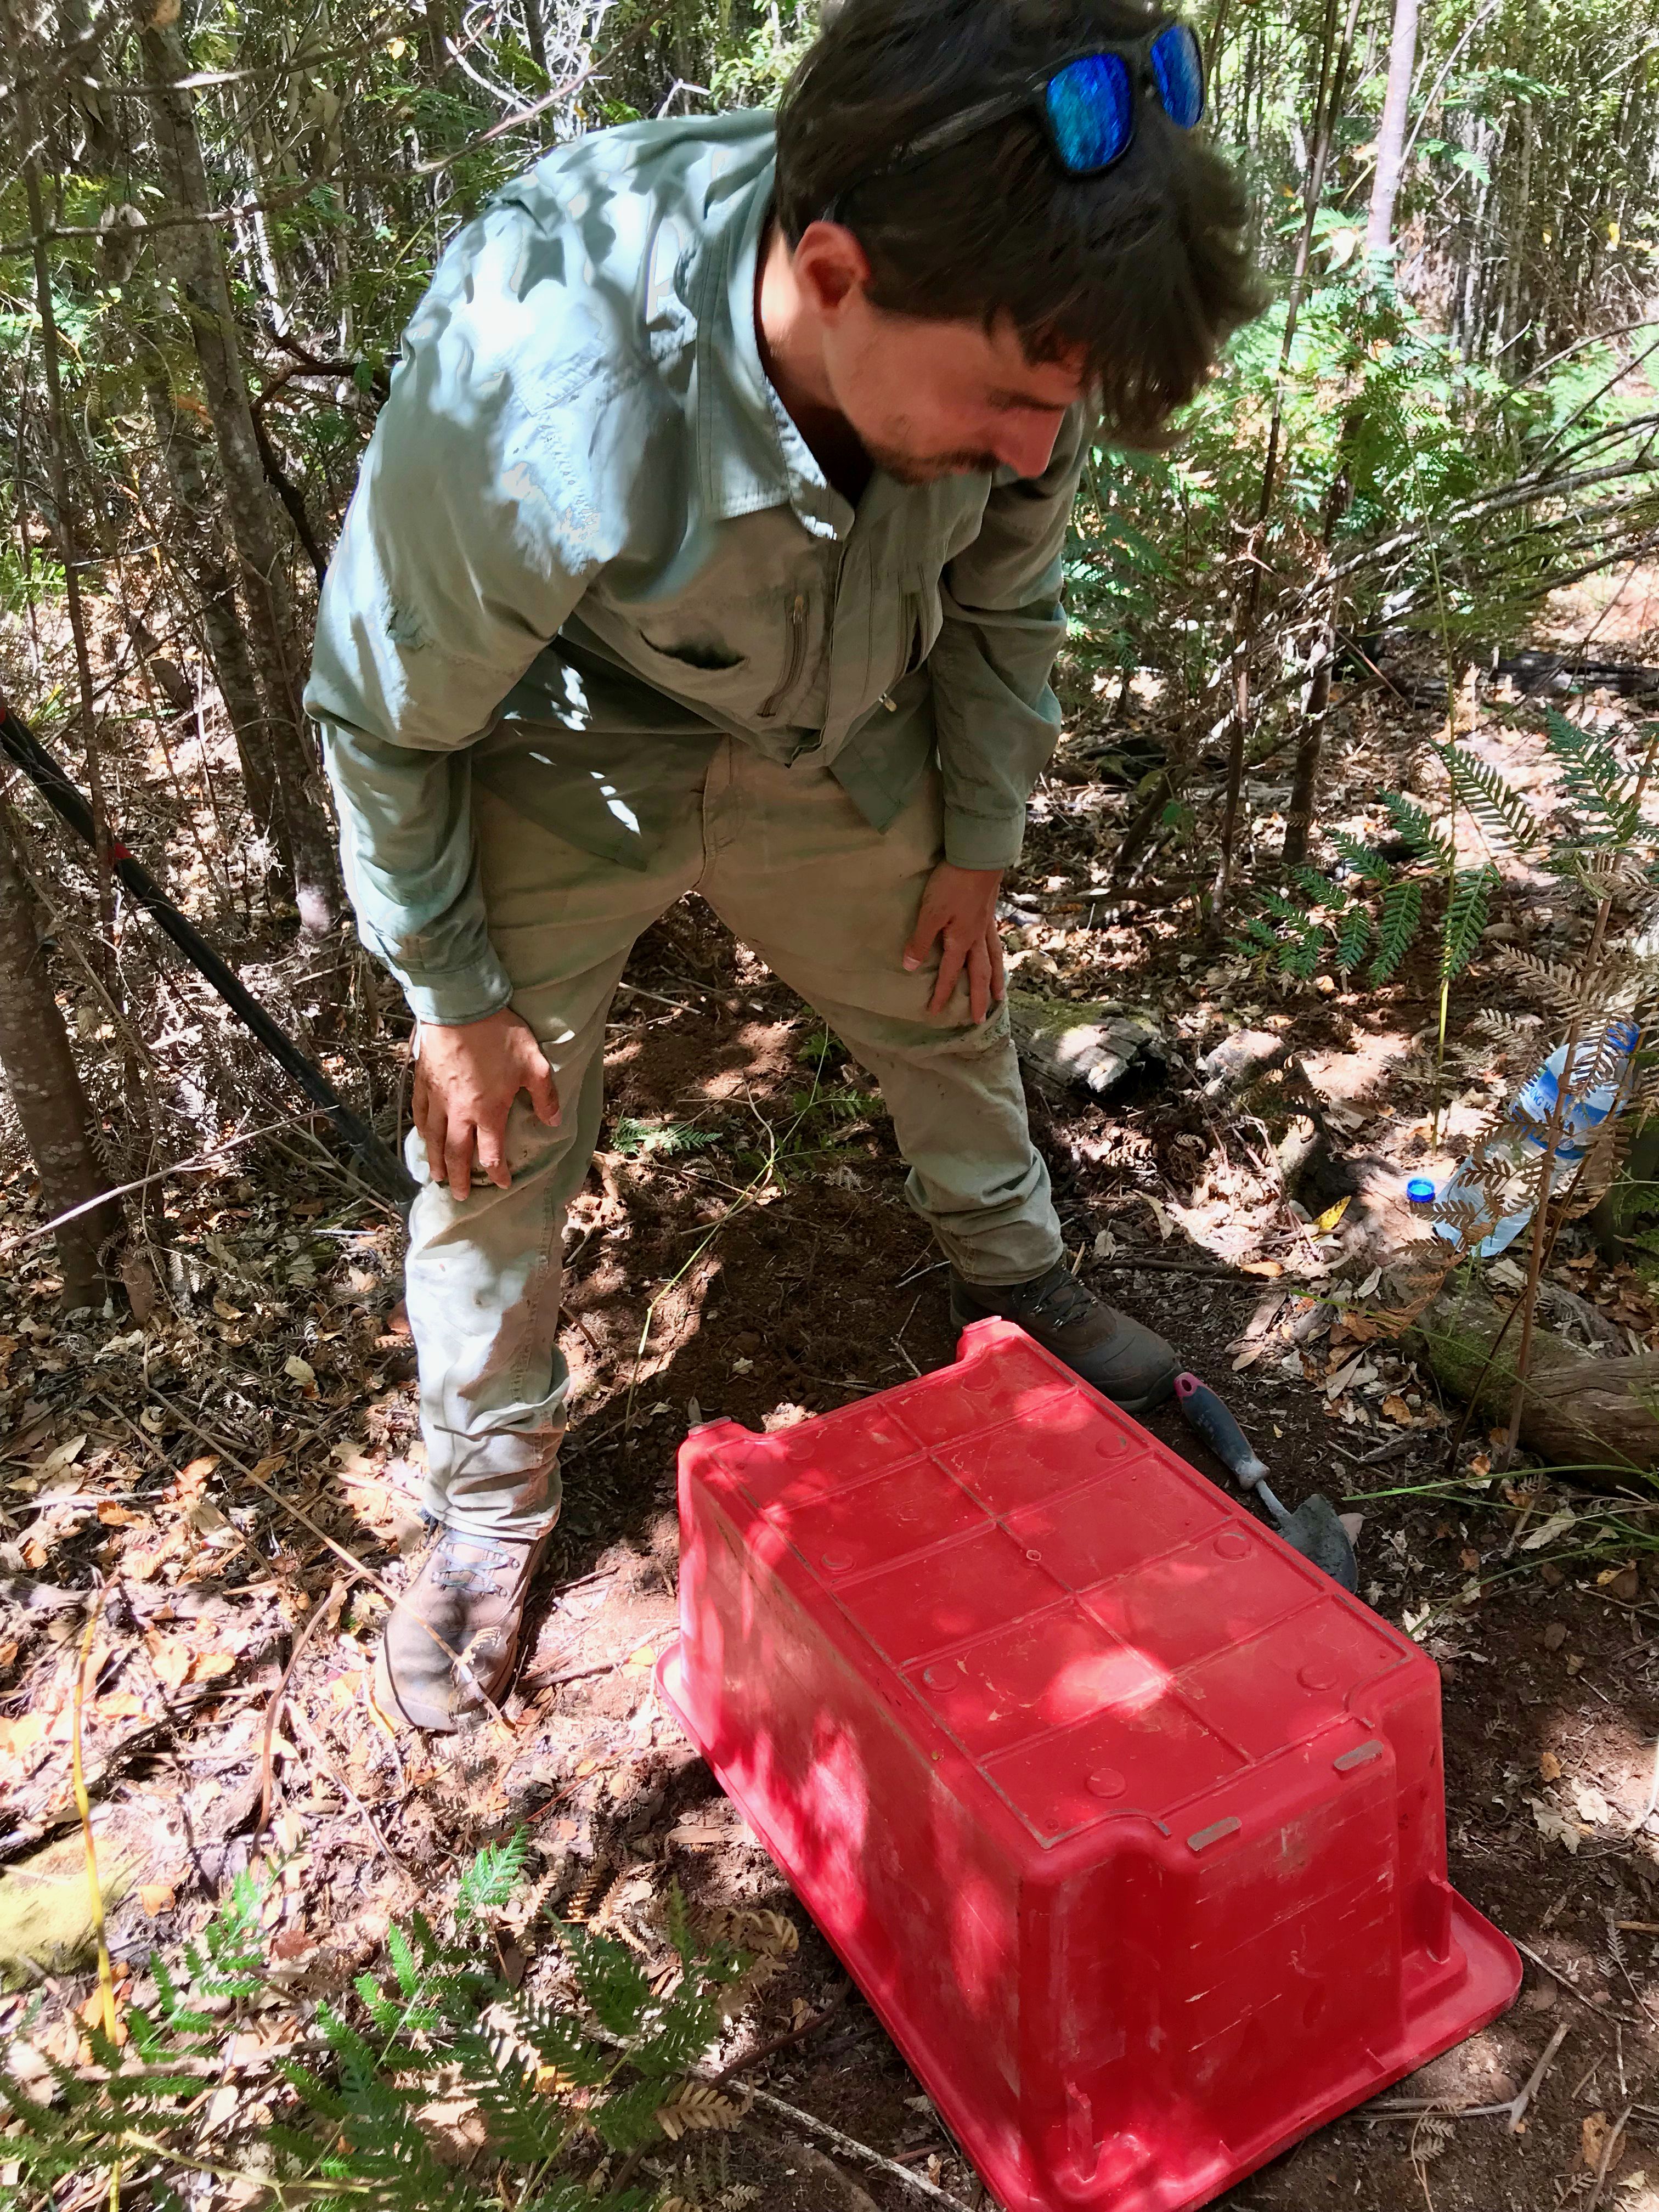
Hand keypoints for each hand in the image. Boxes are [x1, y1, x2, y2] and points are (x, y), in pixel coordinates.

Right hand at [411, 1008, 558, 1201]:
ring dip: (436, 1161)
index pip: (491, 1153)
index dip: (496, 1173)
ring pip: (433, 1139)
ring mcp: (438, 1099)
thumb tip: (553, 1121)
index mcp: (488, 1111)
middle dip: (459, 1178)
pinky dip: (421, 1132)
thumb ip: (544, 1095)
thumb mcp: (533, 1063)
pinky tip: (422, 1138)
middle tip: (460, 1195)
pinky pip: (420, 1115)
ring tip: (437, 1177)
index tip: (501, 1184)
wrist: (459, 1007)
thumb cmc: (499, 1035)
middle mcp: (459, 1113)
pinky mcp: (423, 1083)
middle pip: (456, 1154)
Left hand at [902, 862, 1005, 1023]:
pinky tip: (996, 956)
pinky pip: (995, 943)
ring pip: (993, 960)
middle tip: (979, 1019)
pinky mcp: (989, 912)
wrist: (978, 856)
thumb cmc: (951, 883)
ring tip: (998, 997)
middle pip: (979, 974)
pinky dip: (998, 956)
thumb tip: (911, 967)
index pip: (950, 973)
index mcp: (960, 940)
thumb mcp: (930, 913)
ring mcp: (985, 925)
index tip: (935, 1012)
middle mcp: (976, 938)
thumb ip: (921, 941)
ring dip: (995, 981)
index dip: (942, 994)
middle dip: (978, 998)